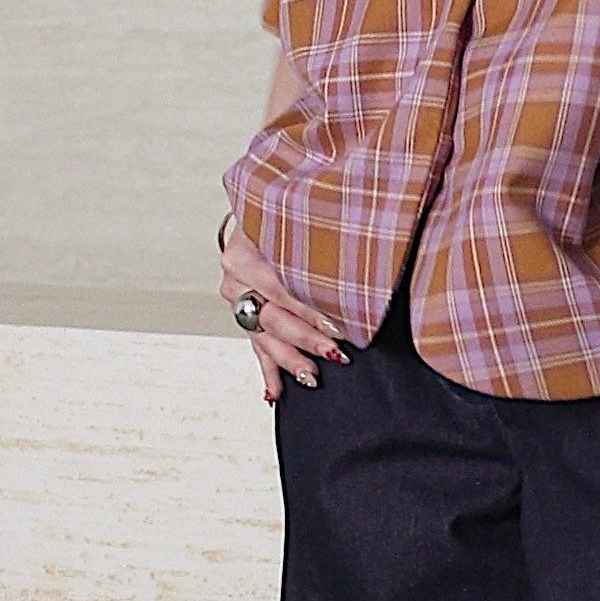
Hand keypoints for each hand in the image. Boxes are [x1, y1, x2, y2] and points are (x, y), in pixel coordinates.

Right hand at [217, 216, 352, 401]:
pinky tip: (274, 393)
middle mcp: (236, 275)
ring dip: (289, 359)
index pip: (280, 285)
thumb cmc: (287, 207)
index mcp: (246, 247)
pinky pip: (257, 347)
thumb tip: (363, 234)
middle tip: (333, 352)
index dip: (309, 306)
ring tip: (311, 377)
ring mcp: (238, 298)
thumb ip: (319, 225)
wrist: (260, 207)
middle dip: (304, 337)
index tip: (338, 322)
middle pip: (272, 314)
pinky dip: (268, 371)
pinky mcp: (245, 315)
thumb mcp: (299, 209)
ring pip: (264, 336)